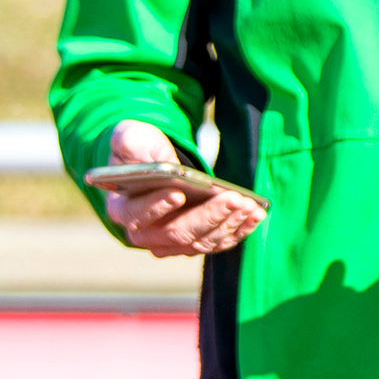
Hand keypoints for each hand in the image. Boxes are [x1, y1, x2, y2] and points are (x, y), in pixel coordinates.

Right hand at [104, 119, 265, 257]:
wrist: (154, 159)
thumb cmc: (140, 147)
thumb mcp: (131, 137)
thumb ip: (134, 144)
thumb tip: (160, 162)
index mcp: (123, 207)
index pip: (136, 216)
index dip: (156, 207)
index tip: (178, 193)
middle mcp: (145, 232)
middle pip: (176, 233)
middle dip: (208, 216)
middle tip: (234, 199)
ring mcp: (171, 240)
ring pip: (200, 241)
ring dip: (228, 224)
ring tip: (251, 206)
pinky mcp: (194, 239)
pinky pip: (216, 241)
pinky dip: (238, 230)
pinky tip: (255, 214)